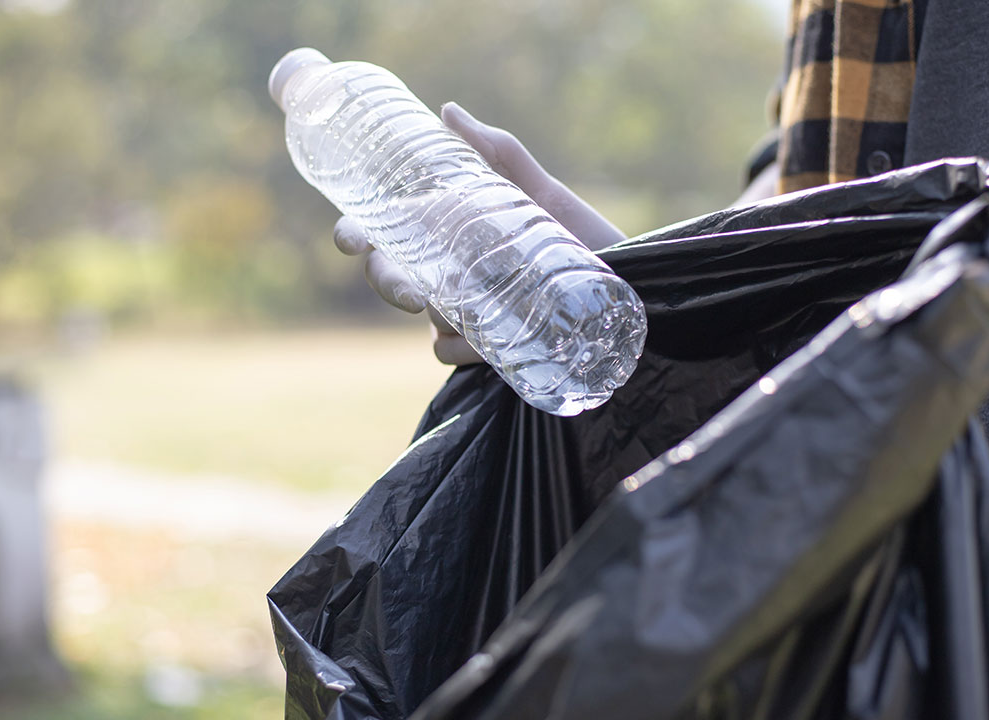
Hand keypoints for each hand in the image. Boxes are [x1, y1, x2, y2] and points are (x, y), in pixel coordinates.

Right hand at [333, 102, 625, 365]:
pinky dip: (459, 346)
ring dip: (440, 314)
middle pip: (389, 277)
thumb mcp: (543, 196)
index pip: (383, 233)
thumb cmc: (583, 241)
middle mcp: (448, 275)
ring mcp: (466, 313)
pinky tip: (485, 344)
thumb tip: (446, 112)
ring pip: (424, 317)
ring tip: (484, 307)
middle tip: (414, 294)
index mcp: (449, 234)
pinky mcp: (488, 350)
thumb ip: (498, 154)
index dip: (355, 234)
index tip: (352, 238)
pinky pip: (450, 351)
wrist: (635, 291)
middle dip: (389, 283)